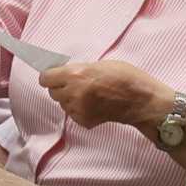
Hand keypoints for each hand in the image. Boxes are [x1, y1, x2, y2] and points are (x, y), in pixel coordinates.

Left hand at [38, 59, 168, 131]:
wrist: (140, 100)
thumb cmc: (125, 77)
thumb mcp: (99, 65)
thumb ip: (79, 70)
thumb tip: (66, 75)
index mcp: (75, 74)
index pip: (45, 78)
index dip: (50, 76)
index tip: (55, 76)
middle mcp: (73, 93)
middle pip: (53, 92)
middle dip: (61, 87)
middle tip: (75, 84)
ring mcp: (78, 109)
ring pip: (63, 104)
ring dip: (70, 99)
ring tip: (88, 94)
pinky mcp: (84, 121)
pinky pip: (73, 114)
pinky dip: (79, 110)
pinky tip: (94, 105)